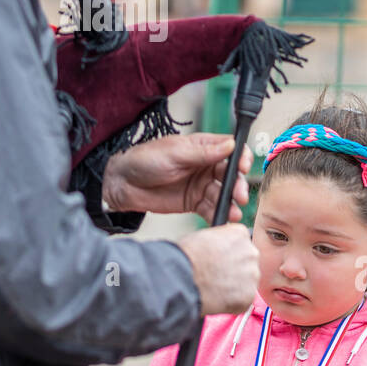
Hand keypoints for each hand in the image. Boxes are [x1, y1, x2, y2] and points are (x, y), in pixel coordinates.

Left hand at [101, 133, 252, 220]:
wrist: (123, 184)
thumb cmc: (145, 160)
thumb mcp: (174, 153)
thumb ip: (203, 153)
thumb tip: (231, 145)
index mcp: (203, 147)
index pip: (231, 150)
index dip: (241, 158)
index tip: (243, 167)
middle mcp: (205, 166)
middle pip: (230, 175)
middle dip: (237, 185)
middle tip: (239, 195)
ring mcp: (201, 186)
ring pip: (223, 194)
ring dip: (230, 203)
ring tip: (233, 213)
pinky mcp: (194, 203)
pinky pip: (211, 209)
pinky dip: (218, 215)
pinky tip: (223, 220)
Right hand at [177, 224, 258, 316]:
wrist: (182, 278)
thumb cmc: (186, 256)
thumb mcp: (204, 236)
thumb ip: (220, 241)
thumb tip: (221, 249)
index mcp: (240, 234)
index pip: (241, 242)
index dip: (229, 253)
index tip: (220, 260)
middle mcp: (251, 252)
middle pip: (247, 261)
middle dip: (235, 269)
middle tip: (218, 276)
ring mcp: (252, 274)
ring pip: (247, 281)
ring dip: (235, 286)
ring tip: (215, 288)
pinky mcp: (249, 295)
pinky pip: (243, 299)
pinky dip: (233, 302)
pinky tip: (217, 298)